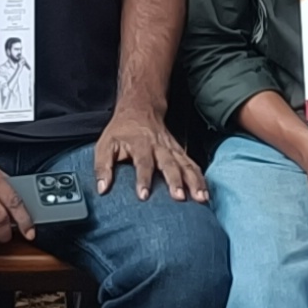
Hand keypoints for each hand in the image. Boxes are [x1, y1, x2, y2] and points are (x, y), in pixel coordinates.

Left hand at [94, 107, 209, 202]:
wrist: (140, 109)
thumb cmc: (121, 131)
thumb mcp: (104, 145)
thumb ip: (102, 167)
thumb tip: (102, 188)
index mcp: (140, 144)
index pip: (143, 162)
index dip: (143, 179)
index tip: (144, 195)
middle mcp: (159, 146)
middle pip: (169, 164)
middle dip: (175, 181)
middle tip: (179, 198)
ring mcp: (172, 149)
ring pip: (186, 164)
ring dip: (194, 182)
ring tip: (201, 198)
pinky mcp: (180, 152)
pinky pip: (193, 165)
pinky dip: (201, 179)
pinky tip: (205, 193)